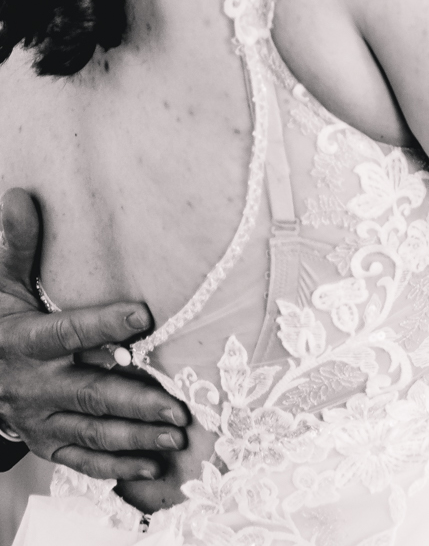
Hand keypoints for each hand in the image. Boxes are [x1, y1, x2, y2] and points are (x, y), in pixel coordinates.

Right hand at [0, 190, 187, 478]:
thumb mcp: (1, 287)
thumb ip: (17, 246)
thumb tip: (22, 194)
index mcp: (26, 341)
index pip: (68, 332)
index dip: (103, 324)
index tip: (143, 315)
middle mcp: (36, 384)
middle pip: (90, 393)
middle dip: (135, 401)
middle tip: (178, 406)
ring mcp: (41, 418)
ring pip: (91, 430)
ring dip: (134, 436)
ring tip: (176, 434)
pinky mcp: (46, 441)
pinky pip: (82, 459)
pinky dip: (115, 467)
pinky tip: (151, 467)